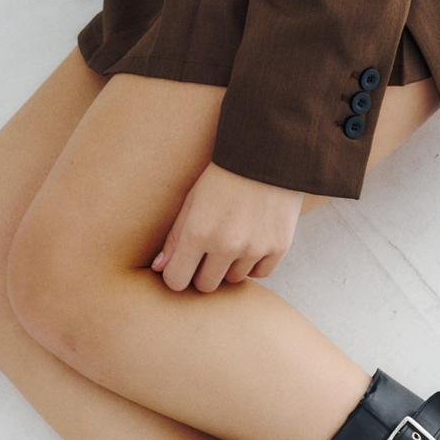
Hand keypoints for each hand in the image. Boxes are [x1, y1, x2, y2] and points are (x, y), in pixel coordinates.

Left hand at [151, 163, 303, 291]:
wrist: (267, 154)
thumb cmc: (222, 176)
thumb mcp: (192, 199)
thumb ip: (174, 237)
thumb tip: (160, 268)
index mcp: (197, 232)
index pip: (177, 281)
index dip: (177, 275)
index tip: (182, 266)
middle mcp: (225, 245)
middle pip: (206, 285)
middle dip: (203, 274)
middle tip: (208, 254)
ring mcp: (254, 248)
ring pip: (234, 279)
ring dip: (230, 266)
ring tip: (233, 239)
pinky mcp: (278, 247)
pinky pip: (260, 273)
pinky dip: (254, 264)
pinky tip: (252, 243)